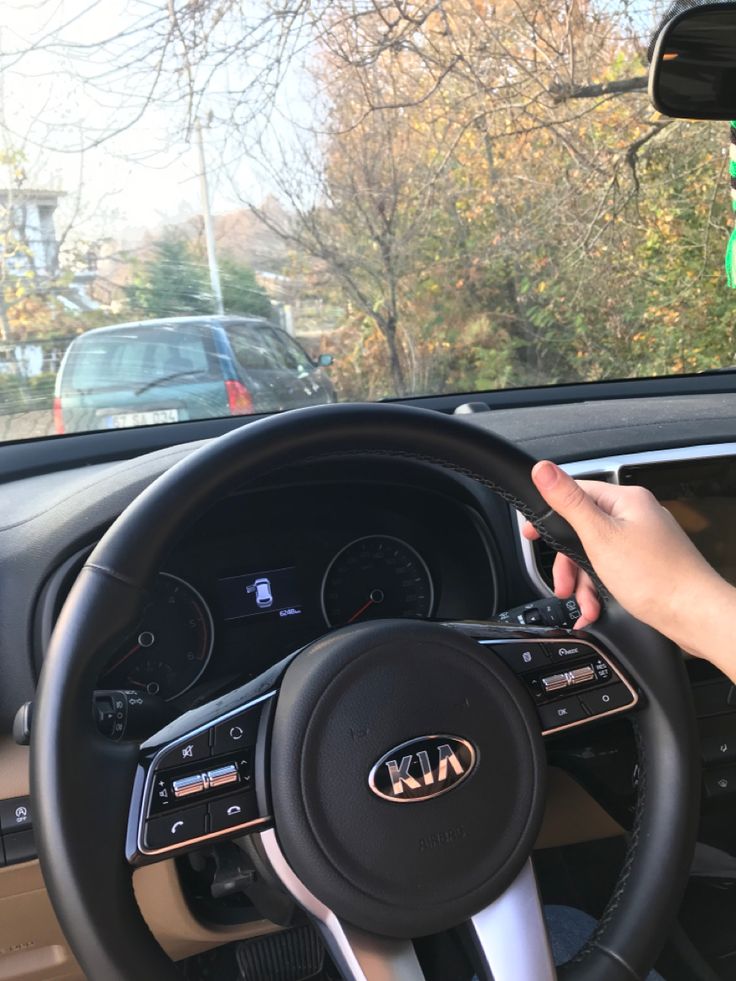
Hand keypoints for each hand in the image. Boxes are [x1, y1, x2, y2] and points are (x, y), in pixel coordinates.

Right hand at [522, 461, 735, 665]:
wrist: (695, 615)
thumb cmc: (657, 577)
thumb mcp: (600, 537)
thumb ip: (569, 502)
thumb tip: (543, 469)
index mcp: (626, 500)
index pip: (576, 493)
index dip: (550, 515)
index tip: (532, 533)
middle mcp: (636, 516)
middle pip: (584, 530)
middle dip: (569, 562)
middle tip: (562, 583)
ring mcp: (644, 540)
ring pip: (596, 554)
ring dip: (583, 581)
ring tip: (584, 603)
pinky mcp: (647, 563)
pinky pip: (612, 569)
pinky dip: (600, 588)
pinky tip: (596, 606)